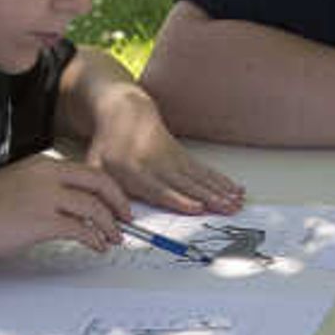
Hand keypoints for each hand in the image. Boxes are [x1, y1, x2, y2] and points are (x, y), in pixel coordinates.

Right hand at [0, 154, 132, 256]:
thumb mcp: (18, 185)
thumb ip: (45, 189)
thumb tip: (71, 207)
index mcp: (43, 164)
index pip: (88, 171)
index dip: (110, 189)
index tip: (117, 204)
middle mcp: (47, 176)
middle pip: (99, 183)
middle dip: (118, 204)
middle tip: (127, 221)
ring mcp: (45, 198)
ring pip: (93, 208)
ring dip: (109, 226)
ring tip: (113, 240)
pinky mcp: (41, 221)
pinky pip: (80, 229)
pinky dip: (93, 239)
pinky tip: (96, 247)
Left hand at [80, 96, 245, 215]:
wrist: (124, 112)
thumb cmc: (109, 146)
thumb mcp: (96, 167)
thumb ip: (103, 193)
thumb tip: (115, 221)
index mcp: (135, 171)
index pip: (160, 189)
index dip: (180, 199)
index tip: (197, 208)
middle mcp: (158, 165)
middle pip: (187, 184)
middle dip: (210, 197)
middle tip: (228, 208)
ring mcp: (173, 159)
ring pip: (201, 178)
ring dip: (221, 191)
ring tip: (238, 202)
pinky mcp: (183, 156)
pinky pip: (205, 170)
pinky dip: (222, 180)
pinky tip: (236, 189)